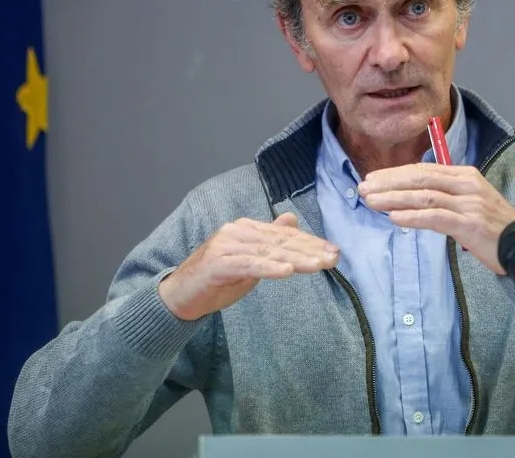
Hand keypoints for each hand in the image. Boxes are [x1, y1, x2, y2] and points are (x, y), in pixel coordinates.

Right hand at [158, 213, 338, 320]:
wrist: (181, 295)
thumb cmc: (218, 279)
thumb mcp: (250, 260)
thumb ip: (270, 241)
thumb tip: (291, 219)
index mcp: (247, 229)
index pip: (285, 235)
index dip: (310, 242)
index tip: (333, 251)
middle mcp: (237, 231)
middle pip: (281, 241)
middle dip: (310, 250)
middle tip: (333, 257)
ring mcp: (226, 245)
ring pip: (269, 252)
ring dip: (297, 259)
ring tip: (319, 265)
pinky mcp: (218, 264)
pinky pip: (249, 265)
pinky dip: (269, 268)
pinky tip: (287, 271)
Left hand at [357, 164, 514, 274]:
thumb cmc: (493, 226)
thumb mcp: (470, 202)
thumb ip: (445, 195)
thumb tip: (410, 196)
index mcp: (465, 175)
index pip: (423, 169)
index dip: (395, 173)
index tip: (373, 178)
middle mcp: (467, 185)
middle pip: (420, 178)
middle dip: (389, 183)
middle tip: (363, 188)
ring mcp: (469, 204)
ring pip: (424, 196)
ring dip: (394, 198)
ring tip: (371, 202)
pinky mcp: (470, 225)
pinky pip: (436, 217)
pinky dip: (413, 216)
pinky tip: (394, 218)